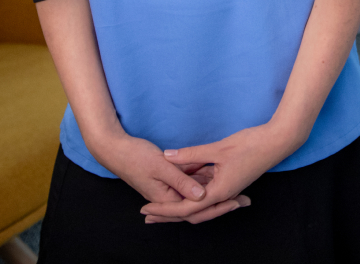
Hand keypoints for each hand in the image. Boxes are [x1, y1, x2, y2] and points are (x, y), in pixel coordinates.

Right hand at [85, 131, 244, 222]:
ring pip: (195, 195)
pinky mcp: (166, 179)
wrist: (113, 149)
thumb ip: (182, 180)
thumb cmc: (134, 156)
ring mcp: (167, 189)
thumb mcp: (161, 166)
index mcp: (168, 198)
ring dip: (213, 195)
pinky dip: (202, 182)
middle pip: (199, 207)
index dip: (219, 206)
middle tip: (245, 201)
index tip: (239, 202)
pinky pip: (189, 184)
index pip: (197, 210)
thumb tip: (201, 195)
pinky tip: (216, 175)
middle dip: (222, 205)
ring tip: (238, 193)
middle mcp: (168, 197)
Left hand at [141, 123, 300, 223]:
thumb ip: (191, 154)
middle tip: (146, 214)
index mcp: (219, 192)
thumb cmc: (251, 145)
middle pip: (190, 210)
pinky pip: (207, 186)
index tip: (146, 210)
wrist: (278, 141)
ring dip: (180, 199)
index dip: (164, 210)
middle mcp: (222, 194)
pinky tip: (180, 179)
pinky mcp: (228, 178)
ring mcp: (226, 187)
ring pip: (198, 198)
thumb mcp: (218, 148)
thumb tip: (167, 155)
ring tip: (157, 199)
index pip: (186, 208)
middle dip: (168, 212)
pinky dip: (193, 185)